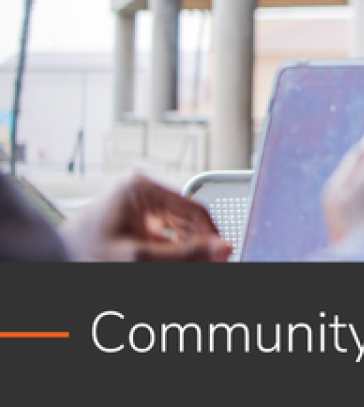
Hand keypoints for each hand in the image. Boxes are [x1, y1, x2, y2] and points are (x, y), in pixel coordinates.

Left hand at [59, 174, 231, 261]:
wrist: (48, 262)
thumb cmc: (80, 254)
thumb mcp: (137, 256)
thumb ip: (183, 254)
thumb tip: (223, 248)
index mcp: (141, 189)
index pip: (196, 210)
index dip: (213, 236)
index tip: (223, 258)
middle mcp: (142, 194)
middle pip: (189, 222)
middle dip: (198, 247)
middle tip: (211, 266)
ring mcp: (138, 210)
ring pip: (180, 233)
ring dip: (187, 253)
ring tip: (189, 265)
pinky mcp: (135, 225)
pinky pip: (166, 240)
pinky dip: (172, 255)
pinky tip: (175, 264)